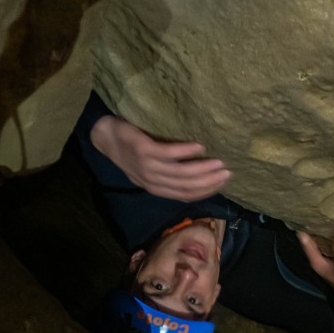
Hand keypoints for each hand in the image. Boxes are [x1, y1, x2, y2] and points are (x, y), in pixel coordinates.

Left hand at [90, 115, 230, 201]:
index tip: (223, 183)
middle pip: (186, 186)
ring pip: (180, 173)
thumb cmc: (131, 151)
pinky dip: (186, 152)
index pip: (185, 195)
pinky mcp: (144, 151)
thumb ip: (168, 174)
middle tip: (228, 173)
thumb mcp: (149, 169)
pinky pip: (168, 153)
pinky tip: (200, 147)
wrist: (106, 137)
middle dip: (209, 182)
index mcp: (155, 188)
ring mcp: (148, 167)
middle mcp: (153, 181)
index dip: (206, 191)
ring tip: (219, 163)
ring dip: (202, 169)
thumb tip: (196, 173)